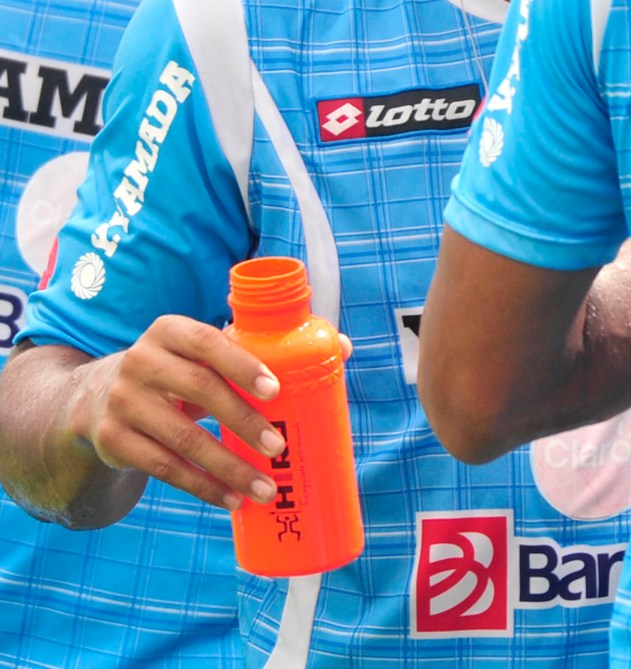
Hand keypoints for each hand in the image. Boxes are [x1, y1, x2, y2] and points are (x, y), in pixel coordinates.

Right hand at [69, 314, 286, 510]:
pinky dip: (203, 486)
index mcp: (168, 331)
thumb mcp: (194, 353)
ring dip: (228, 467)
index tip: (275, 391)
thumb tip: (332, 351)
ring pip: (183, 438)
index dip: (241, 364)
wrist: (98, 397)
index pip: (207, 341)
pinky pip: (165, 468)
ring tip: (263, 488)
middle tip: (277, 446)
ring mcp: (123, 401)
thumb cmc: (173, 373)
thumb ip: (245, 354)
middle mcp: (141, 361)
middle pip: (199, 389)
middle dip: (242, 420)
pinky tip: (231, 499)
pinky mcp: (113, 440)